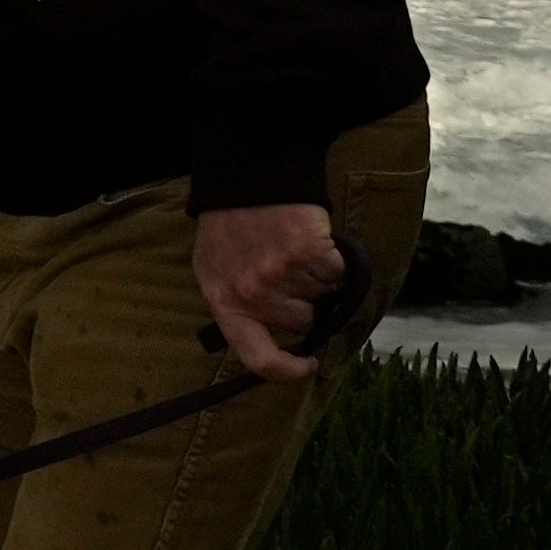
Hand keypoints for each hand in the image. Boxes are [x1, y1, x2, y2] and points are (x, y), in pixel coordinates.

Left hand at [197, 203, 347, 381]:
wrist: (245, 178)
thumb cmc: (228, 227)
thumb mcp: (214, 271)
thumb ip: (237, 306)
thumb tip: (274, 340)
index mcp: (226, 303)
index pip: (258, 358)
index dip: (287, 371)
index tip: (306, 365)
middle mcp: (254, 294)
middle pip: (303, 324)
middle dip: (304, 305)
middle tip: (290, 274)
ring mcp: (282, 274)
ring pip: (324, 298)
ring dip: (317, 280)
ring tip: (293, 252)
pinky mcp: (310, 252)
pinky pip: (336, 273)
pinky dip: (332, 261)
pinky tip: (311, 242)